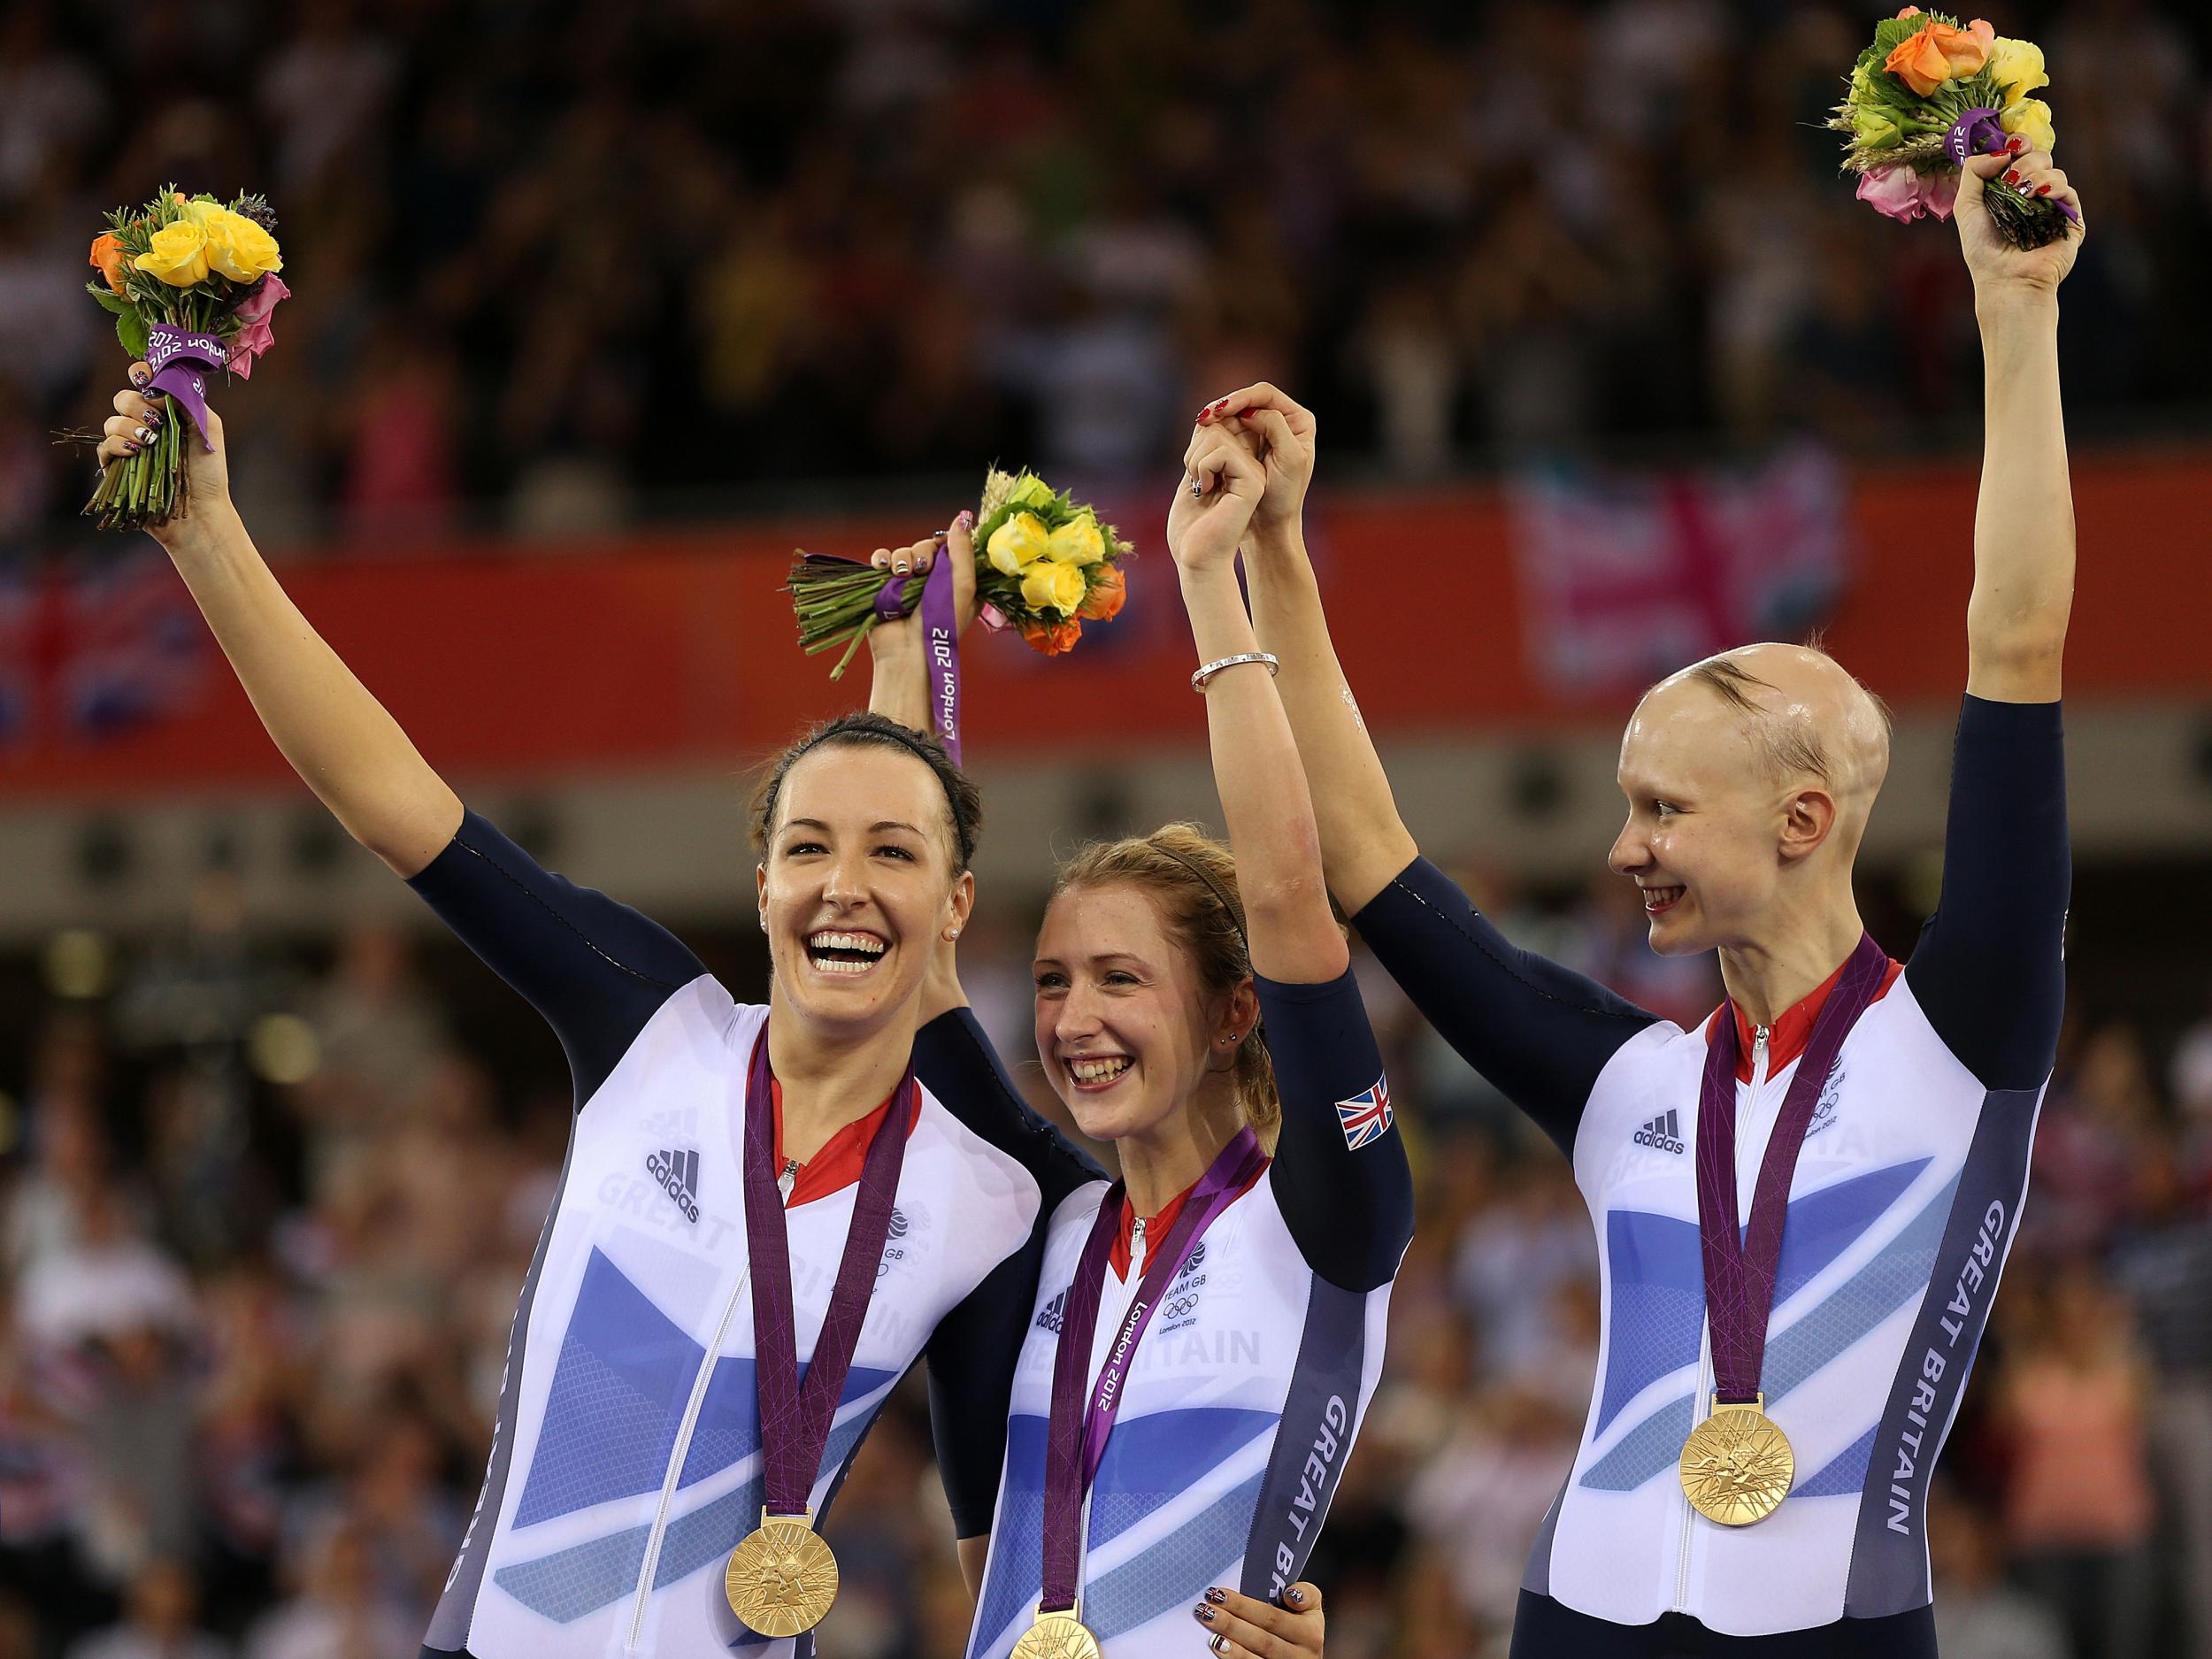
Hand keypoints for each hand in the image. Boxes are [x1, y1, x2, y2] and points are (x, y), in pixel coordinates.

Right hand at [96, 362, 233, 547]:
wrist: (200, 511)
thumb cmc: (210, 474)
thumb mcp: (209, 430)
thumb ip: (190, 401)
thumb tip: (159, 385)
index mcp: (167, 413)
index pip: (145, 383)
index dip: (141, 373)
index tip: (145, 376)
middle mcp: (146, 426)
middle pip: (123, 398)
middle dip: (136, 404)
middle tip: (156, 420)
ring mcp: (130, 446)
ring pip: (112, 421)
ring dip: (129, 426)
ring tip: (150, 441)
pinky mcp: (118, 467)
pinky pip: (104, 446)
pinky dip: (117, 444)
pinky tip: (135, 451)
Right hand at [864, 510, 977, 663]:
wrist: (907, 652)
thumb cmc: (941, 623)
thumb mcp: (962, 585)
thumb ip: (963, 550)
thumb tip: (963, 516)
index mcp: (956, 582)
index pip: (950, 548)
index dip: (944, 544)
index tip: (942, 550)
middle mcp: (932, 581)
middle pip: (925, 546)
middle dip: (921, 552)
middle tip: (920, 569)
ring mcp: (907, 584)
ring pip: (903, 552)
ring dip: (901, 558)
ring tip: (901, 575)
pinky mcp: (884, 587)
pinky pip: (882, 560)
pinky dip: (881, 560)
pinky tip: (882, 569)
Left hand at [1169, 424, 1267, 576]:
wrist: (1198, 561)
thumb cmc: (1191, 529)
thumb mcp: (1193, 477)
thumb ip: (1202, 447)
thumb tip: (1206, 416)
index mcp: (1239, 465)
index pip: (1218, 426)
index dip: (1199, 436)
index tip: (1191, 469)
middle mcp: (1251, 466)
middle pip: (1217, 425)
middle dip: (1193, 449)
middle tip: (1195, 480)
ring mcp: (1254, 473)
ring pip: (1218, 434)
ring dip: (1195, 460)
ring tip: (1201, 487)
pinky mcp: (1254, 481)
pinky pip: (1223, 450)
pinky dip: (1203, 467)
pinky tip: (1207, 491)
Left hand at [1191, 1581, 1324, 1658]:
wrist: (1306, 1656)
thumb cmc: (1302, 1627)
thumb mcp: (1311, 1609)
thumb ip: (1305, 1594)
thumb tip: (1291, 1594)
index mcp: (1310, 1633)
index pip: (1272, 1617)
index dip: (1245, 1606)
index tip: (1221, 1593)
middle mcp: (1301, 1656)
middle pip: (1261, 1639)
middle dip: (1230, 1623)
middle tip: (1206, 1608)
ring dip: (1229, 1645)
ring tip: (1210, 1630)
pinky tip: (1219, 1650)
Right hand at [1196, 382, 1315, 544]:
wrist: (1272, 527)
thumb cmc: (1284, 498)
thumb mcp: (1289, 459)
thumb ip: (1275, 427)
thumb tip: (1251, 411)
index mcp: (1299, 421)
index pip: (1265, 394)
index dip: (1241, 398)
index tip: (1220, 410)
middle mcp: (1284, 422)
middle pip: (1248, 400)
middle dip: (1224, 405)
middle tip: (1203, 416)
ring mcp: (1265, 434)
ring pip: (1236, 414)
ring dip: (1217, 418)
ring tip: (1200, 425)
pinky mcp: (1249, 447)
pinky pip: (1229, 431)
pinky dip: (1215, 432)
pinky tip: (1201, 437)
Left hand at [1956, 141, 2082, 302]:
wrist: (2005, 279)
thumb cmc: (1983, 249)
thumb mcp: (1966, 206)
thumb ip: (1974, 171)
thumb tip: (2001, 150)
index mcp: (2010, 189)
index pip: (2021, 153)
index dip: (2019, 143)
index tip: (2011, 146)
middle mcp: (2032, 194)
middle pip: (2039, 157)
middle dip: (2024, 162)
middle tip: (2012, 181)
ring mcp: (2052, 205)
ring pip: (2054, 171)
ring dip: (2037, 176)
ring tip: (2023, 194)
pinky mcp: (2070, 219)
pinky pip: (2068, 191)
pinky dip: (2054, 188)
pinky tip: (2041, 195)